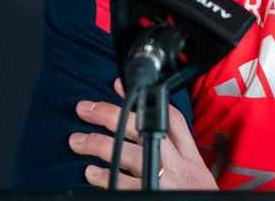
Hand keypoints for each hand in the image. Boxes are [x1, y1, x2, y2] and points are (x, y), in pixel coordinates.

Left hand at [69, 78, 217, 189]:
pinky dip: (104, 177)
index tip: (119, 86)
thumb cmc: (197, 195)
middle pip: (142, 128)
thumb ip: (177, 147)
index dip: (144, 99)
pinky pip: (121, 183)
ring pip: (127, 153)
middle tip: (85, 109)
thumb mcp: (195, 168)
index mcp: (189, 154)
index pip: (170, 117)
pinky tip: (91, 172)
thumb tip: (150, 125)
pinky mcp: (151, 194)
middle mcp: (177, 163)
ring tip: (78, 141)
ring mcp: (163, 179)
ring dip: (98, 144)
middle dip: (110, 114)